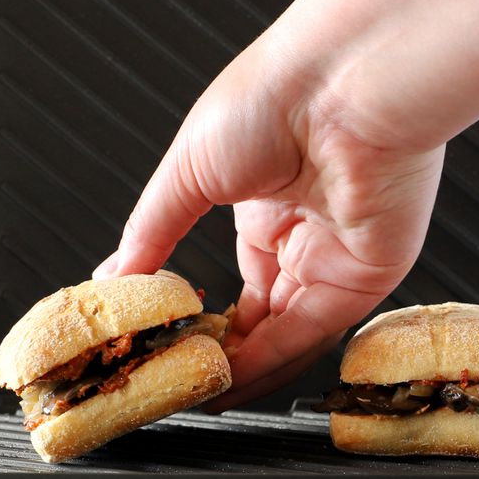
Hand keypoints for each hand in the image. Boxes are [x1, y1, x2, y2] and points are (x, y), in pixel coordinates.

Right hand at [95, 38, 443, 408]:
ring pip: (286, 335)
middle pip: (264, 316)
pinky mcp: (366, 277)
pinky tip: (229, 381)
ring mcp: (339, 259)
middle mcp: (307, 234)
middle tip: (177, 385)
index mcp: (269, 202)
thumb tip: (112, 277)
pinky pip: (310, 334)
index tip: (169, 348)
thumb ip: (151, 233)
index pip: (240, 280)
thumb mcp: (187, 172)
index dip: (205, 320)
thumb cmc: (273, 97)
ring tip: (193, 394)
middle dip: (220, 355)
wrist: (343, 84)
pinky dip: (269, 363)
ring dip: (242, 371)